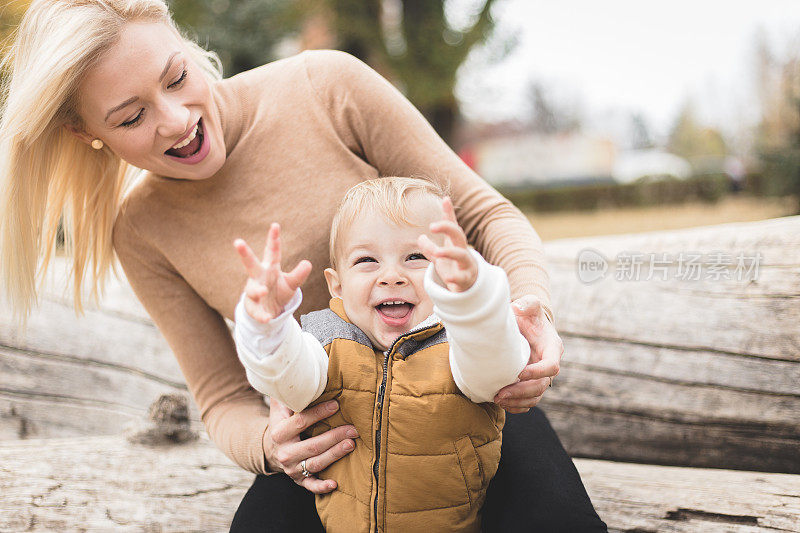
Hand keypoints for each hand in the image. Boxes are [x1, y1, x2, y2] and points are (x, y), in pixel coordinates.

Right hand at [234, 223, 311, 322]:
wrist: (269, 311)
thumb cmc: (279, 291)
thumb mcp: (291, 283)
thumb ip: (299, 274)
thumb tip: (308, 263)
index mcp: (270, 267)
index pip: (272, 251)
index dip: (273, 239)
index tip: (275, 225)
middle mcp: (259, 277)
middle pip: (250, 263)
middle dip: (244, 253)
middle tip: (238, 242)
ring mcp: (254, 291)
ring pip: (252, 289)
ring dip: (257, 290)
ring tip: (263, 291)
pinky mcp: (252, 307)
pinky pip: (256, 311)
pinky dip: (262, 314)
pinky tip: (267, 318)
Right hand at [263, 399, 357, 493]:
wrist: (270, 449)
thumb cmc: (282, 423)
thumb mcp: (280, 407)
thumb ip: (288, 392)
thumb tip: (299, 370)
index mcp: (279, 432)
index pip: (300, 422)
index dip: (318, 413)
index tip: (336, 405)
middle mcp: (285, 453)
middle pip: (312, 445)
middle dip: (334, 436)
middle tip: (353, 429)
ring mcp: (292, 468)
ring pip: (316, 464)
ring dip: (335, 455)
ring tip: (351, 444)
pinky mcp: (299, 480)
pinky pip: (310, 486)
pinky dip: (322, 487)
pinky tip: (335, 484)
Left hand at [417, 197, 477, 292]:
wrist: (468, 286)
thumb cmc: (454, 267)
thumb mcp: (441, 256)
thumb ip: (430, 246)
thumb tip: (420, 237)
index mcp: (455, 243)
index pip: (452, 225)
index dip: (449, 213)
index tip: (445, 199)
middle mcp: (462, 251)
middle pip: (458, 235)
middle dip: (447, 228)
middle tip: (432, 226)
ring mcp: (465, 265)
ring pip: (461, 255)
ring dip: (449, 252)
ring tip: (437, 252)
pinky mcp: (465, 279)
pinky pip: (461, 277)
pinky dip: (455, 277)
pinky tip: (448, 277)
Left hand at [494, 295, 562, 413]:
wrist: (526, 324)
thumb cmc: (528, 315)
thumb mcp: (529, 304)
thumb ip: (527, 303)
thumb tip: (518, 308)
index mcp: (552, 348)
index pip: (551, 366)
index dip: (537, 372)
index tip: (518, 373)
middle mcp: (549, 364)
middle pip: (541, 386)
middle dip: (522, 392)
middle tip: (501, 393)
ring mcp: (540, 376)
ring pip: (535, 397)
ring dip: (517, 401)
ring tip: (498, 399)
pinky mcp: (531, 383)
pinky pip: (529, 401)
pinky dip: (517, 406)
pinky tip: (503, 404)